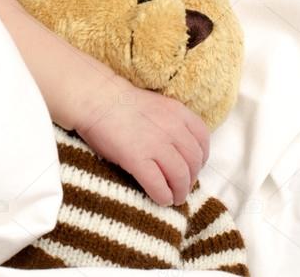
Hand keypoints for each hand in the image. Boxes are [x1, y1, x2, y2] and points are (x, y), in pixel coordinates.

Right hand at [74, 75, 209, 206]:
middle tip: (183, 188)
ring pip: (180, 177)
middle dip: (191, 179)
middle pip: (193, 162)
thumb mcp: (157, 106)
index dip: (201, 158)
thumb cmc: (121, 103)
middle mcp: (173, 129)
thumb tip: (177, 147)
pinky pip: (158, 185)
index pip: (202, 140)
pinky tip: (161, 199)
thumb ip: (171, 123)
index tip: (194, 167)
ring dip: (180, 192)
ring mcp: (156, 145)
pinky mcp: (138, 159)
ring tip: (174, 198)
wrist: (97, 99)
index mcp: (178, 113)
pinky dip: (163, 196)